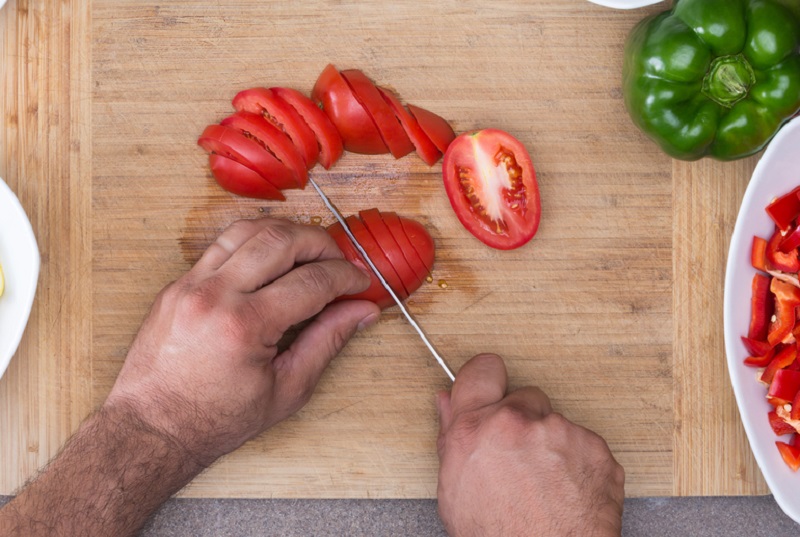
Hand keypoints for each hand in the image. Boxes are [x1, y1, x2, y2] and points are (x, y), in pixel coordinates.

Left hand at [104, 218, 380, 465]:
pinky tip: (271, 259)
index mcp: (245, 326)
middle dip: (321, 243)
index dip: (346, 277)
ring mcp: (191, 284)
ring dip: (286, 233)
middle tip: (340, 260)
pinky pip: (221, 244)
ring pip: (248, 229)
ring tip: (309, 252)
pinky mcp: (178, 284)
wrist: (152, 427)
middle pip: (281, 239)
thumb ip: (327, 341)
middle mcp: (215, 295)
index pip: (312, 281)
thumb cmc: (217, 419)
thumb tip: (362, 311)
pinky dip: (254, 242)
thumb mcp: (287, 389)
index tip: (361, 282)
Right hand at [436, 354, 624, 536]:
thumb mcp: (455, 490)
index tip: (492, 384)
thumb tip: (446, 403)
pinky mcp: (595, 448)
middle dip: (523, 420)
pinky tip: (565, 490)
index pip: (481, 371)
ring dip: (551, 444)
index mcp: (475, 429)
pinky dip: (577, 463)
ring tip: (544, 485)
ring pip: (556, 423)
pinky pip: (583, 444)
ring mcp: (560, 432)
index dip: (487, 378)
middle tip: (519, 458)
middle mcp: (517, 422)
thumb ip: (452, 437)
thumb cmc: (498, 535)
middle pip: (525, 397)